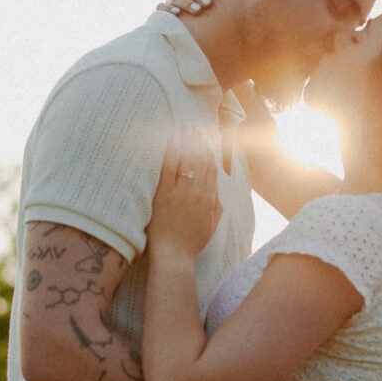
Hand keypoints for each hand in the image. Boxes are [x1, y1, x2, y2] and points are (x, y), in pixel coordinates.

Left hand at [147, 135, 221, 258]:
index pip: (211, 168)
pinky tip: (169, 141)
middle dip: (197, 141)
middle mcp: (198, 191)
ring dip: (184, 141)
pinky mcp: (164, 194)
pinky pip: (168, 168)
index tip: (205, 138)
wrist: (175, 255)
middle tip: (193, 126)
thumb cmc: (192, 242)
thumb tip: (217, 192)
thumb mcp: (212, 224)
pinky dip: (169, 152)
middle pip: (199, 159)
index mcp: (210, 197)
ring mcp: (181, 192)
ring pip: (185, 160)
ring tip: (182, 127)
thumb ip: (216, 206)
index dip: (208, 150)